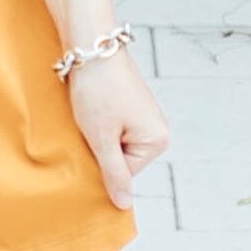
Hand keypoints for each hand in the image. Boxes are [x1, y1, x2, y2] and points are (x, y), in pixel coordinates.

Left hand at [66, 49, 170, 206]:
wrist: (92, 45)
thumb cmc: (98, 90)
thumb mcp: (102, 138)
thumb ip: (114, 174)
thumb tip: (124, 205)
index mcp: (158, 140)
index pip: (124, 173)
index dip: (102, 159)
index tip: (94, 135)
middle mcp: (158, 129)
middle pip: (121, 159)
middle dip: (101, 147)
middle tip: (92, 122)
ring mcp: (146, 116)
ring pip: (114, 143)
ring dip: (98, 134)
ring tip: (92, 112)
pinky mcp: (132, 106)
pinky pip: (114, 128)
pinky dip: (99, 122)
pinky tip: (93, 106)